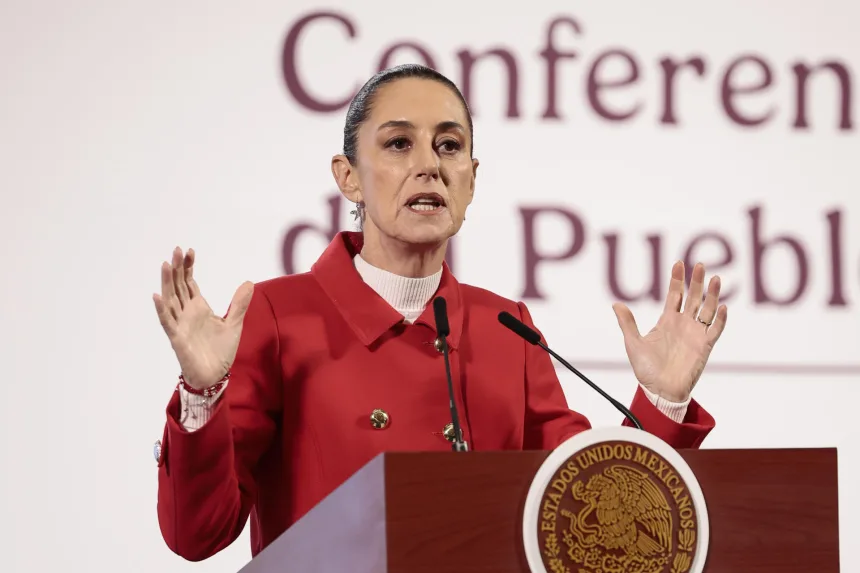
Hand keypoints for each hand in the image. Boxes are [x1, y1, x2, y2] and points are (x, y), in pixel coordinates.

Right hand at [153, 247, 253, 389]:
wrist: (214, 375)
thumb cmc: (220, 351)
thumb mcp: (234, 323)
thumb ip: (239, 304)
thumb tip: (248, 282)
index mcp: (198, 307)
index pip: (189, 282)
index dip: (188, 267)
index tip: (189, 250)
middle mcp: (186, 313)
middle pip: (178, 286)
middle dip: (177, 269)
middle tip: (176, 249)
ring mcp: (180, 324)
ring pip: (170, 299)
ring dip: (167, 283)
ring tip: (165, 265)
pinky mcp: (177, 338)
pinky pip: (167, 321)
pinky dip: (162, 309)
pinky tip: (158, 296)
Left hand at [612, 261, 727, 402]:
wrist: (659, 390)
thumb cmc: (646, 369)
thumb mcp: (633, 343)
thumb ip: (627, 323)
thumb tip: (616, 304)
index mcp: (667, 321)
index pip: (674, 295)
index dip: (677, 280)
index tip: (678, 263)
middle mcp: (683, 324)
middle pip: (693, 298)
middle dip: (696, 281)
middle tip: (699, 264)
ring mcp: (695, 334)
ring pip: (707, 309)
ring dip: (712, 295)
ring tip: (714, 278)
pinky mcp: (705, 346)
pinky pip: (715, 330)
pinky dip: (720, 319)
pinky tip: (722, 307)